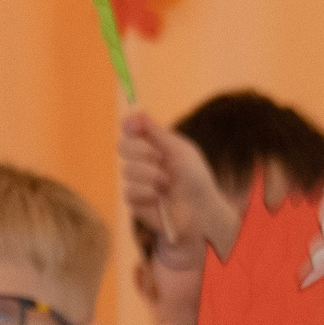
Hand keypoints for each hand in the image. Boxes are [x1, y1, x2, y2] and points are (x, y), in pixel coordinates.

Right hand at [118, 111, 234, 262]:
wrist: (201, 212)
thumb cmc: (195, 180)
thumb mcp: (180, 150)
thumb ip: (157, 133)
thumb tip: (136, 112)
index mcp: (154, 145)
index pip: (131, 130)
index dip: (129, 125)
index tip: (133, 126)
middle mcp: (142, 162)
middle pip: (122, 146)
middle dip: (141, 151)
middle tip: (160, 159)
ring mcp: (137, 182)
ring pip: (127, 170)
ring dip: (151, 175)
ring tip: (168, 184)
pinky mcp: (134, 202)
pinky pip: (129, 191)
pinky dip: (147, 193)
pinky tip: (159, 199)